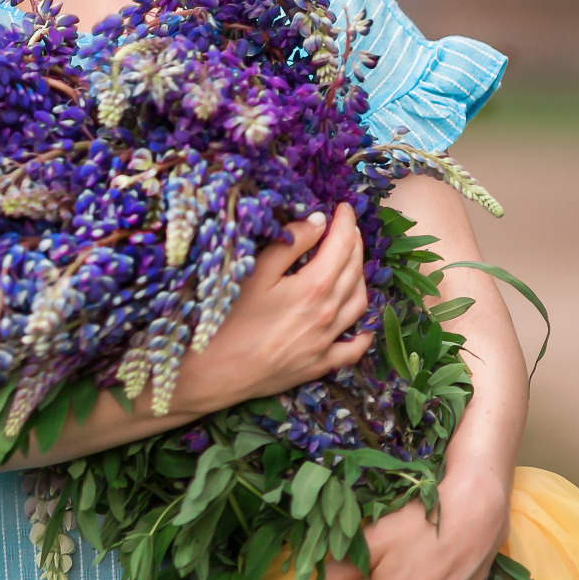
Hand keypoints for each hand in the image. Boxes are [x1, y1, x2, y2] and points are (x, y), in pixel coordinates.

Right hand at [171, 203, 372, 416]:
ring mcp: (326, 342)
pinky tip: (363, 326)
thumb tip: (319, 221)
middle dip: (354, 244)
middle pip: (354, 271)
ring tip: (352, 263)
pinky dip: (362, 334)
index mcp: (314, 287)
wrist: (215, 372)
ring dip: (360, 278)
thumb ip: (290, 243)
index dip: (346, 223)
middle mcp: (328, 314)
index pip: (341, 246)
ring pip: (359, 304)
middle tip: (348, 228)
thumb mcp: (255, 272)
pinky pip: (352, 349)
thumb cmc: (228, 318)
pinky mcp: (318, 365)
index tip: (344, 207)